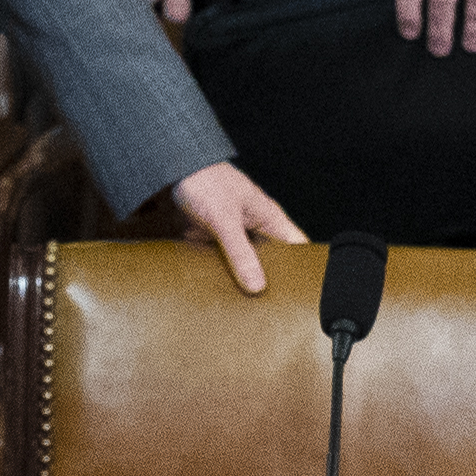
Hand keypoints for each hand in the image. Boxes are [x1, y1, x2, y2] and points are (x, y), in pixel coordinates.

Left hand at [171, 160, 305, 293]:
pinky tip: (217, 286)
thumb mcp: (225, 221)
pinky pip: (225, 261)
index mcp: (270, 218)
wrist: (173, 171)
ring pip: (247, 263)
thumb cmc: (206, 182)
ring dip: (242, 278)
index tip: (297, 291)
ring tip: (241, 302)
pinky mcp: (218, 239)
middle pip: (272, 260)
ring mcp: (237, 234)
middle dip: (269, 279)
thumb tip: (257, 286)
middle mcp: (257, 228)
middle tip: (265, 304)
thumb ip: (240, 254)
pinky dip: (222, 272)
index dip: (301, 268)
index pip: (297, 247)